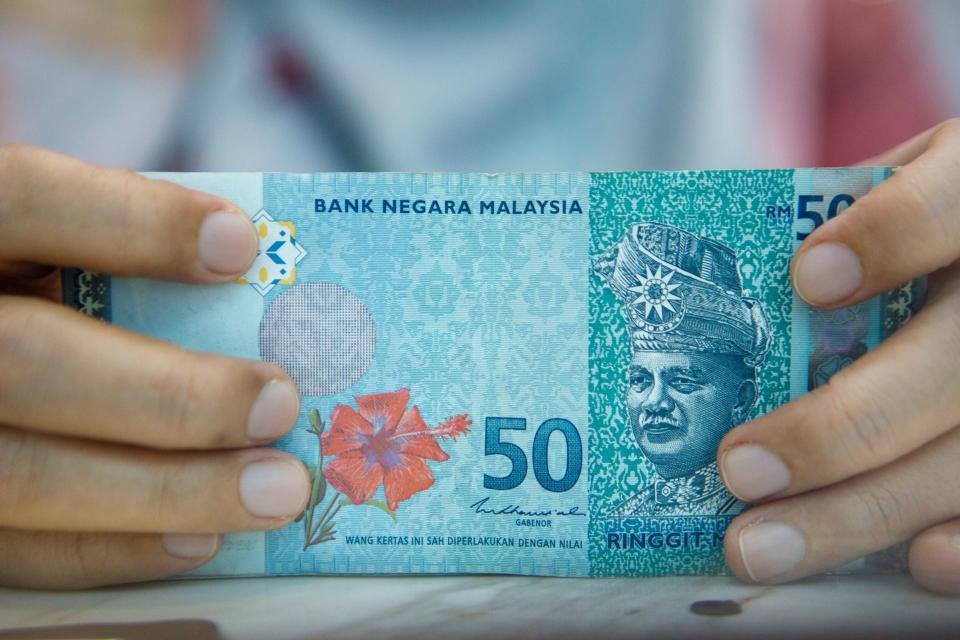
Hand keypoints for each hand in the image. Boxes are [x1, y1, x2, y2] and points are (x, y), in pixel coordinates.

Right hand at [0, 145, 309, 588]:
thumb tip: (247, 274)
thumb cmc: (19, 291)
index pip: (23, 201)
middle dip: (170, 393)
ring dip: (168, 492)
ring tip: (275, 490)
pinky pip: (17, 554)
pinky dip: (115, 551)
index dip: (132, 222)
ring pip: (25, 475)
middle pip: (28, 361)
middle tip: (278, 404)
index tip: (243, 247)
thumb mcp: (36, 244)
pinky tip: (201, 539)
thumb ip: (103, 247)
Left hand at [718, 120, 959, 594]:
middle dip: (837, 429)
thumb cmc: (921, 218)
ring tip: (759, 546)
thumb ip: (829, 224)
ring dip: (861, 512)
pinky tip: (910, 562)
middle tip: (737, 468)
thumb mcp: (891, 190)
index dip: (890, 239)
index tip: (807, 277)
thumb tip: (706, 293)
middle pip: (947, 367)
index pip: (950, 207)